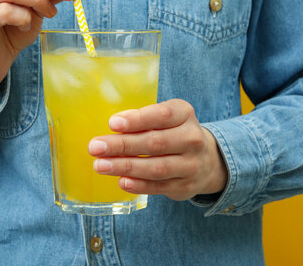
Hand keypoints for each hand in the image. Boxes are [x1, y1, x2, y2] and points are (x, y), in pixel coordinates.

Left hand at [88, 99, 227, 200]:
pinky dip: (139, 185)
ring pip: (156, 167)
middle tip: (96, 147)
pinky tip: (121, 181)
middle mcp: (192, 139)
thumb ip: (143, 119)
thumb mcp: (165, 118)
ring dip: (125, 167)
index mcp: (184, 114)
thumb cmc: (173, 133)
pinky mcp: (185, 186)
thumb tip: (113, 125)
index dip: (137, 120)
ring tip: (101, 165)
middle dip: (122, 145)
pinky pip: (159, 186)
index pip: (162, 115)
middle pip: (155, 143)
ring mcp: (191, 165)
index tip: (113, 123)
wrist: (206, 160)